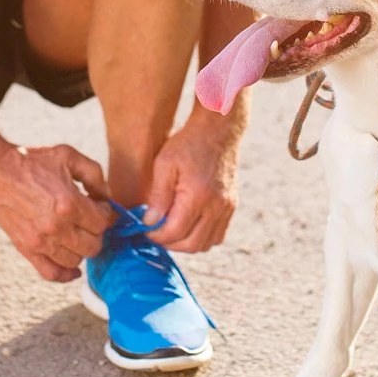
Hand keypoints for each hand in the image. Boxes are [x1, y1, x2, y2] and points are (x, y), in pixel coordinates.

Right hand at [0, 144, 112, 281]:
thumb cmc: (31, 161)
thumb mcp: (68, 155)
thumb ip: (94, 174)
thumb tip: (106, 197)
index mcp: (69, 204)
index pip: (103, 222)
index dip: (105, 212)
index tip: (98, 205)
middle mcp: (56, 227)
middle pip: (94, 245)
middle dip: (96, 231)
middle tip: (89, 219)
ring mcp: (41, 242)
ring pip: (76, 260)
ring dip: (81, 248)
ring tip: (76, 233)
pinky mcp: (27, 249)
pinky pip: (51, 273)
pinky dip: (66, 274)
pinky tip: (73, 268)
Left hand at [142, 117, 239, 251]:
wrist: (217, 131)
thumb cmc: (187, 144)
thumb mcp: (164, 164)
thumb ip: (158, 197)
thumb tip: (150, 223)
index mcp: (198, 195)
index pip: (176, 232)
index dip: (157, 236)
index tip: (146, 229)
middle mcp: (217, 206)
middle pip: (192, 244)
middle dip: (170, 243)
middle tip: (156, 233)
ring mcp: (227, 208)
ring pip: (206, 244)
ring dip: (186, 243)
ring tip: (171, 229)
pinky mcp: (231, 206)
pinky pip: (218, 235)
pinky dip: (201, 237)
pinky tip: (188, 224)